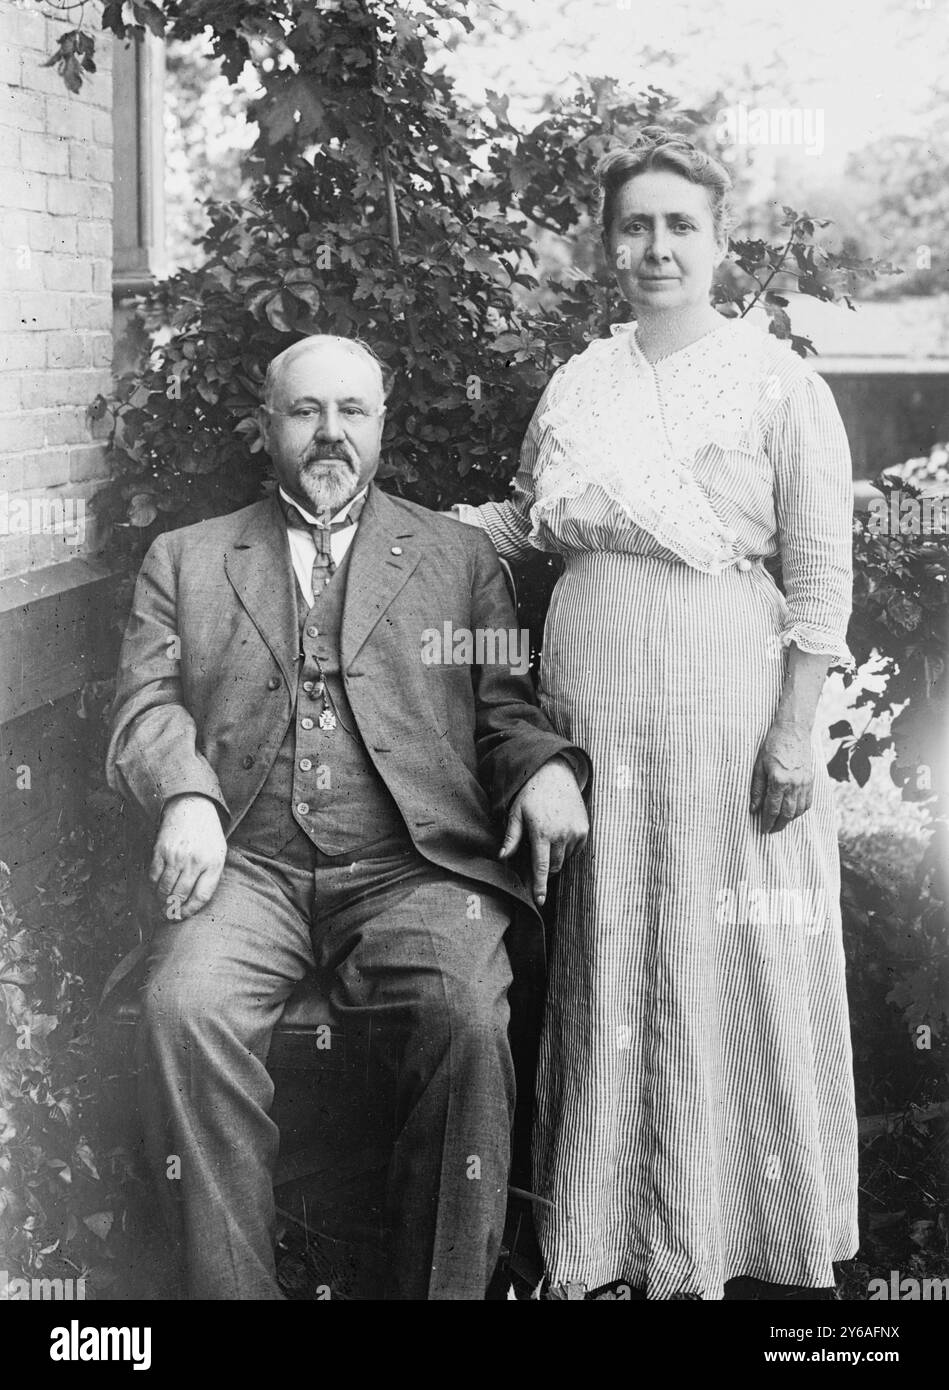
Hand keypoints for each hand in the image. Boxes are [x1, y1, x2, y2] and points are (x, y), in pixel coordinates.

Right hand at [149, 794, 226, 919]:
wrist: (192, 807)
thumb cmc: (207, 835)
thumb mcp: (218, 853)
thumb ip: (210, 877)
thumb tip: (193, 903)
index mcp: (213, 863)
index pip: (201, 897)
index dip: (190, 911)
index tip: (183, 916)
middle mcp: (195, 861)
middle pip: (180, 895)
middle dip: (173, 910)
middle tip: (169, 916)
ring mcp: (176, 856)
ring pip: (164, 889)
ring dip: (161, 902)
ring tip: (161, 907)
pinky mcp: (161, 850)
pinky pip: (153, 876)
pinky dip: (153, 887)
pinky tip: (155, 890)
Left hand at [500, 757, 588, 905]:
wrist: (556, 773)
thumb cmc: (531, 793)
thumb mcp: (516, 812)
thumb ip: (511, 837)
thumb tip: (502, 858)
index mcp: (542, 833)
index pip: (541, 867)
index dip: (540, 886)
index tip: (540, 901)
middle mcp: (561, 834)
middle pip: (553, 866)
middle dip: (544, 867)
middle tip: (536, 853)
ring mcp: (575, 832)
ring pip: (564, 858)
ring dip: (555, 856)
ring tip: (547, 835)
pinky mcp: (584, 829)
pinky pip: (575, 849)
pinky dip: (566, 847)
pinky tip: (558, 831)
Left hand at [750, 720, 814, 833]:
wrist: (793, 730)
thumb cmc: (772, 745)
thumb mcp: (758, 766)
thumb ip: (756, 789)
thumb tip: (753, 809)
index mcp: (779, 780)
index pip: (772, 809)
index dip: (767, 822)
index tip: (762, 830)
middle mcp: (794, 784)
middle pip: (787, 814)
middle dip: (778, 825)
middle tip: (770, 831)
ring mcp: (805, 783)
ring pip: (799, 810)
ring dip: (789, 820)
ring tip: (780, 823)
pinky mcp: (811, 780)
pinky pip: (808, 802)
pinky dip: (800, 811)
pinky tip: (792, 812)